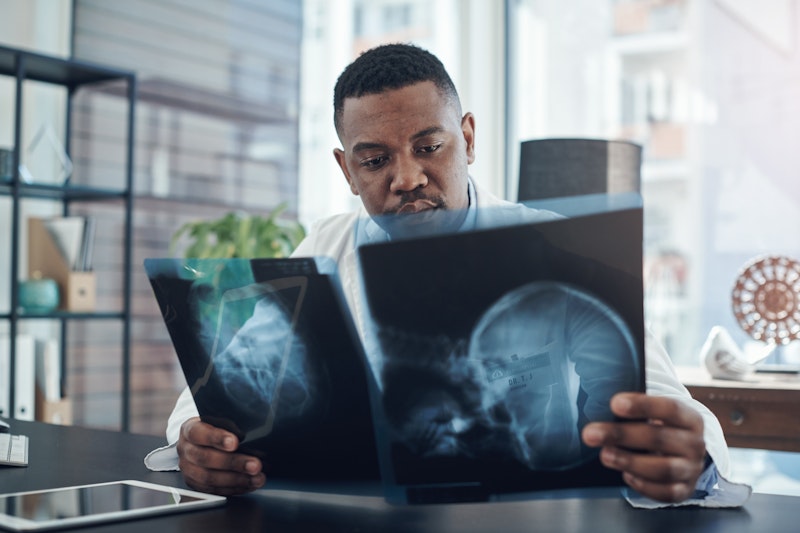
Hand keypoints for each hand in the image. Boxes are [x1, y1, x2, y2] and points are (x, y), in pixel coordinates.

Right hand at [176, 417, 264, 495]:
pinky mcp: (195, 484)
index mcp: (189, 429)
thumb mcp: (218, 419)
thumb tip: (253, 428)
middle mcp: (186, 450)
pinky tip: (249, 485)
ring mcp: (188, 469)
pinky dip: (234, 488)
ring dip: (236, 480)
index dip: (216, 438)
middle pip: (206, 458)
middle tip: (255, 465)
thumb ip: (229, 423)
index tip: (234, 442)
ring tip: (257, 478)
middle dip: (233, 463)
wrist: (199, 440)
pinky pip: (214, 490)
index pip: (199, 433)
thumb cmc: (214, 427)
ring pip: (209, 478)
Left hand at [581, 392, 706, 502]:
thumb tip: (601, 405)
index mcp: (689, 418)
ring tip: (604, 455)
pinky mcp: (684, 490)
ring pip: (663, 469)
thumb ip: (635, 409)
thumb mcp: (655, 413)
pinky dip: (644, 485)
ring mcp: (691, 469)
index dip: (642, 406)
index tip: (614, 403)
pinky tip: (625, 475)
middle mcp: (695, 444)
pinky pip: (665, 493)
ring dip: (629, 461)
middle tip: (591, 433)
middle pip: (659, 438)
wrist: (681, 454)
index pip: (670, 408)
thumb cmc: (659, 428)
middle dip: (622, 435)